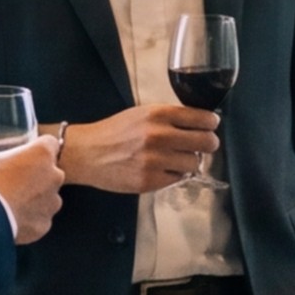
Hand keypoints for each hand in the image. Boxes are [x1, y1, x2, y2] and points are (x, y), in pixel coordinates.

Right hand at [0, 134, 62, 244]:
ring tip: (9, 199)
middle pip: (48, 171)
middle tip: (11, 179)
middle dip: (33, 174)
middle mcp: (54, 177)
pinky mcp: (45, 224)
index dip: (37, 147)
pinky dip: (28, 218)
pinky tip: (10, 217)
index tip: (24, 154)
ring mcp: (52, 203)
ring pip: (46, 196)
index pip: (49, 143)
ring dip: (33, 197)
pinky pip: (39, 218)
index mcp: (41, 155)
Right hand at [53, 102, 219, 194]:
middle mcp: (159, 136)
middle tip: (198, 146)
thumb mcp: (142, 113)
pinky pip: (178, 178)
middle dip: (206, 144)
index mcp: (158, 115)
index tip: (209, 127)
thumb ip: (171, 117)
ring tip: (172, 158)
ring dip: (188, 161)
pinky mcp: (150, 180)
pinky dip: (173, 174)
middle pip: (208, 142)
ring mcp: (155, 160)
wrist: (85, 153)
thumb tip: (202, 123)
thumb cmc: (114, 132)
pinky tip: (159, 169)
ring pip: (195, 163)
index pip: (204, 119)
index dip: (210, 124)